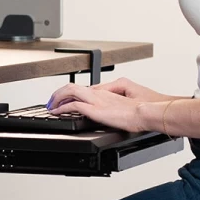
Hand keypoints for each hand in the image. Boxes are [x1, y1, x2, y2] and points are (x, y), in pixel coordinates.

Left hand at [47, 78, 169, 133]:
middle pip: (72, 86)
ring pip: (69, 91)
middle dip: (59, 93)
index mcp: (107, 92)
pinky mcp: (96, 110)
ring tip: (51, 105)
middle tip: (52, 101)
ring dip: (57, 98)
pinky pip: (73, 105)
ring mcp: (97, 100)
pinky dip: (62, 108)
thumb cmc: (145, 107)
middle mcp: (100, 93)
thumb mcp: (129, 98)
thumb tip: (106, 102)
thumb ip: (115, 97)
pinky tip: (57, 113)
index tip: (66, 99)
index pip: (84, 89)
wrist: (149, 111)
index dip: (72, 94)